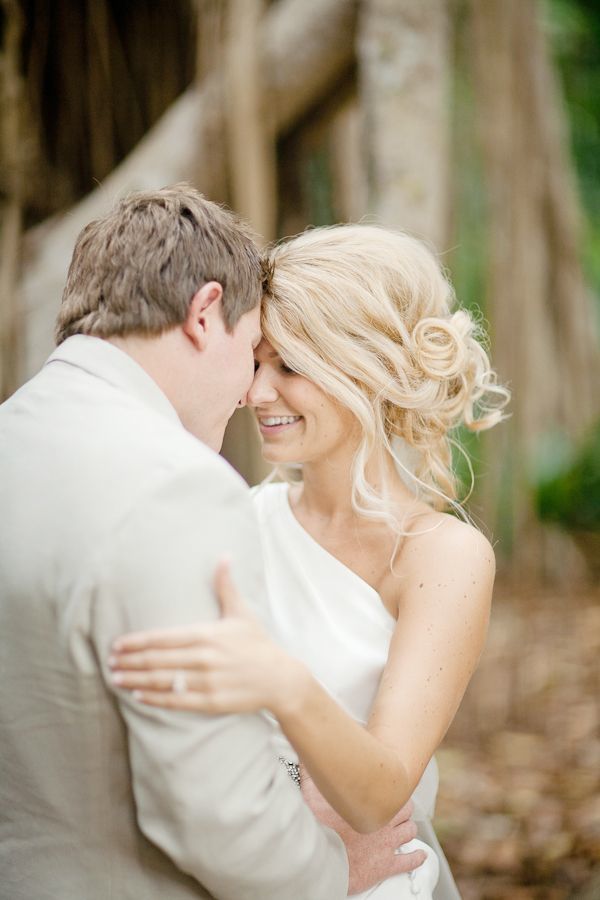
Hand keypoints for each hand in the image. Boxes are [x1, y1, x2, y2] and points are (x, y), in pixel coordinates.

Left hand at [109, 559, 303, 713]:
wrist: (279, 678)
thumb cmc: (257, 643)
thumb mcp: (241, 612)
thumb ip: (225, 586)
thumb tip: (224, 556)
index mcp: (206, 635)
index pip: (163, 638)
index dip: (137, 642)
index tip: (117, 644)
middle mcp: (203, 658)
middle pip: (157, 660)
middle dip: (130, 661)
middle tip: (109, 662)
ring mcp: (207, 682)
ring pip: (162, 681)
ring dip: (136, 679)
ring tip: (116, 678)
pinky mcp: (211, 702)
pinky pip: (176, 700)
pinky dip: (154, 698)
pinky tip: (137, 695)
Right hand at [301, 770, 425, 894]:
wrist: (322, 860)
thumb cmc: (318, 825)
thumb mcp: (312, 791)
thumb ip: (311, 771)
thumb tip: (307, 755)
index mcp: (373, 802)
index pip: (394, 788)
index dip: (392, 788)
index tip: (389, 787)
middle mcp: (385, 821)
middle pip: (405, 809)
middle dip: (401, 808)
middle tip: (395, 808)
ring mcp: (387, 844)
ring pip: (409, 832)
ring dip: (407, 829)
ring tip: (404, 828)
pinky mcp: (386, 866)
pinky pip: (409, 861)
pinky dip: (416, 858)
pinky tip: (419, 856)